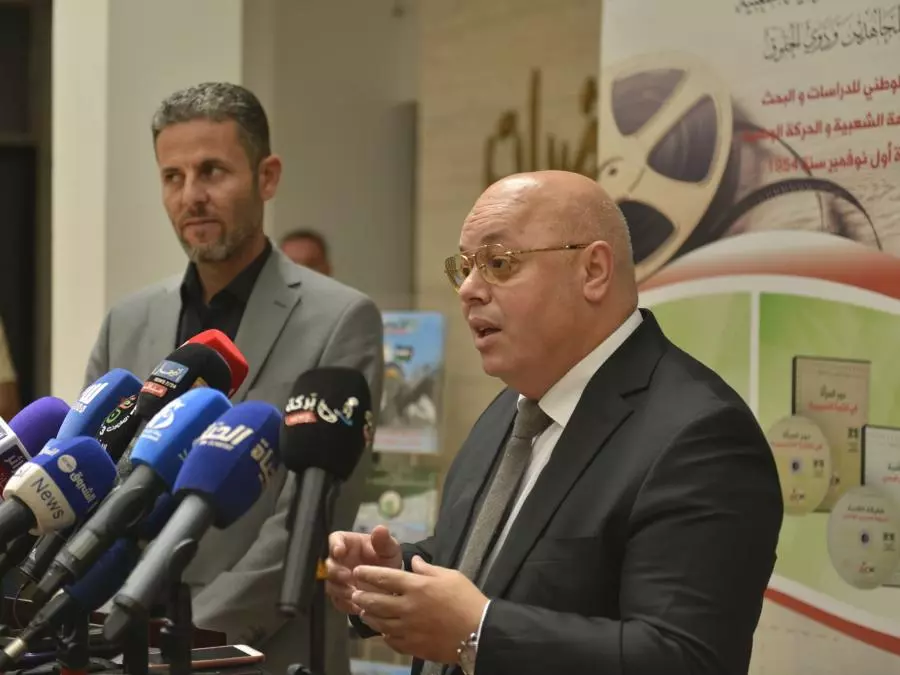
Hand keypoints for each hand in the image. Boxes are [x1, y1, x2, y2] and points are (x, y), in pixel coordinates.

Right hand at [325, 525, 401, 613]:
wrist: (391, 582)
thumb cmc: (386, 558)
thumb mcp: (389, 549)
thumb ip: (384, 541)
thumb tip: (380, 529)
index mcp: (348, 543)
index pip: (334, 540)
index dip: (334, 545)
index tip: (339, 551)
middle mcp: (339, 561)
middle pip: (327, 564)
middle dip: (334, 571)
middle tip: (347, 577)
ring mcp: (338, 579)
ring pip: (329, 584)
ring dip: (339, 590)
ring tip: (354, 594)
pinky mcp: (340, 596)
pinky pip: (337, 601)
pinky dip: (345, 604)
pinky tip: (357, 607)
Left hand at [351, 555, 487, 663]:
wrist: (479, 631)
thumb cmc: (466, 599)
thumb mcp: (450, 576)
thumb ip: (428, 569)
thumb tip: (413, 561)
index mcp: (416, 587)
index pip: (385, 578)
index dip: (368, 574)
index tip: (357, 571)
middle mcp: (407, 607)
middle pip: (376, 602)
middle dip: (362, 596)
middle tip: (354, 593)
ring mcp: (408, 629)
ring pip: (380, 623)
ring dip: (369, 616)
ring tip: (363, 611)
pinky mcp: (412, 646)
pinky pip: (392, 641)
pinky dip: (384, 635)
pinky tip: (383, 632)